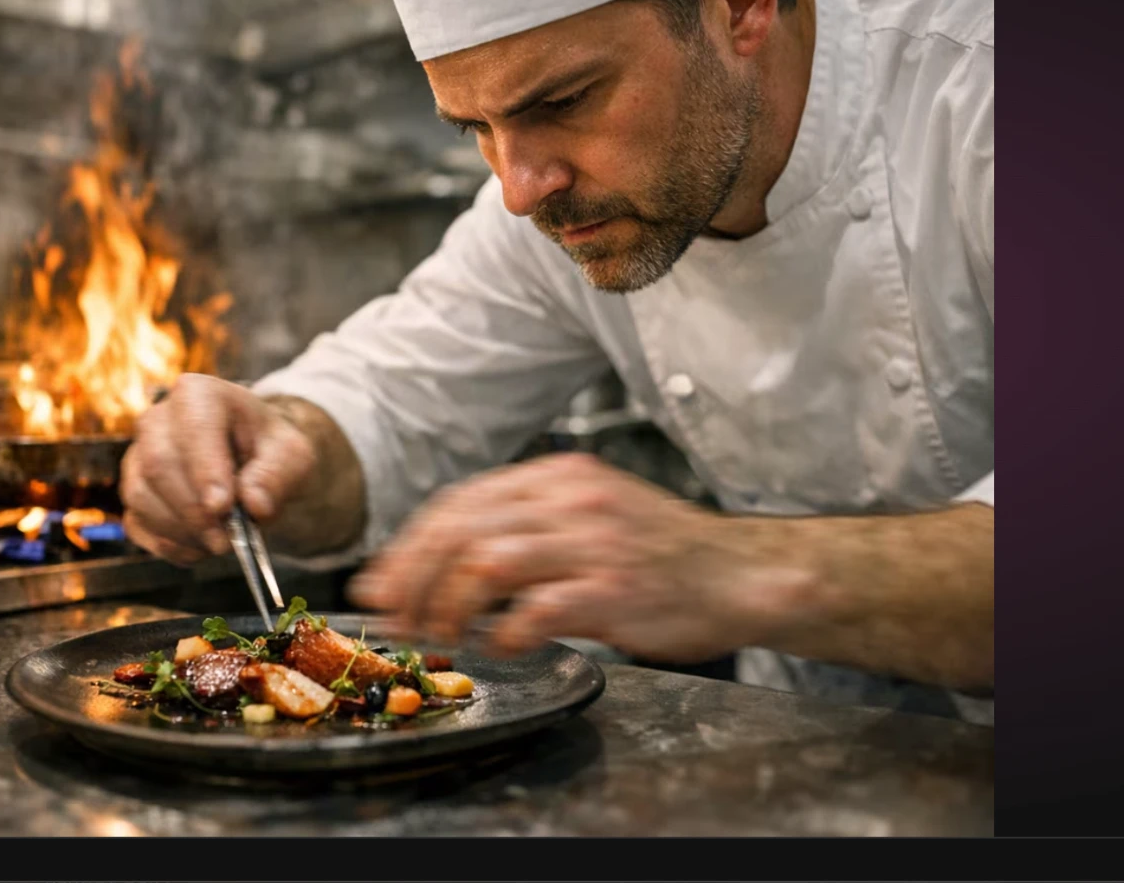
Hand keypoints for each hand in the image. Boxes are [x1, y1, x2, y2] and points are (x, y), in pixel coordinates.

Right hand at [118, 374, 318, 564]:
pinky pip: (138, 524)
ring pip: (142, 498)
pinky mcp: (133, 493)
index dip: (204, 470)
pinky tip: (202, 546)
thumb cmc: (269, 450)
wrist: (253, 461)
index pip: (193, 427)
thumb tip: (255, 504)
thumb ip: (277, 475)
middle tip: (227, 539)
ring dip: (184, 531)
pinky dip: (171, 545)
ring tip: (223, 541)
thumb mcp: (291, 455)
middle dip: (193, 511)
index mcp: (198, 394)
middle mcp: (158, 421)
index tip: (222, 506)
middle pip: (158, 465)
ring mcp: (137, 458)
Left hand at [348, 453, 815, 661]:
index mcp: (560, 477)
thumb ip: (529, 527)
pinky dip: (506, 632)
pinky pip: (537, 610)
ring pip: (487, 562)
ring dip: (449, 606)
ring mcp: (594, 542)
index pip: (461, 502)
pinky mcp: (615, 588)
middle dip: (413, 578)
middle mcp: (572, 500)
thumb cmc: (666, 555)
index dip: (409, 545)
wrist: (742, 573)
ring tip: (442, 635)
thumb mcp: (593, 515)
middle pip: (462, 529)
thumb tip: (449, 565)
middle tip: (393, 615)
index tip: (381, 580)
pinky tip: (502, 645)